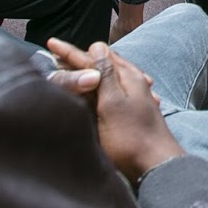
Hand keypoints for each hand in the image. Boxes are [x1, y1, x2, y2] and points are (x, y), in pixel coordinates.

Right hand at [47, 38, 182, 181]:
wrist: (156, 165)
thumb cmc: (130, 137)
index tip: (51, 42)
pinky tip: (100, 88)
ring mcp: (136, 95)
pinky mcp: (135, 109)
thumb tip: (97, 46)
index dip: (70, 51)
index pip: (94, 57)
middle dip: (81, 57)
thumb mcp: (112, 104)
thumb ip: (105, 75)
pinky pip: (116, 88)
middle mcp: (133, 81)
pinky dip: (103, 84)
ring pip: (110, 75)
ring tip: (76, 67)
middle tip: (59, 54)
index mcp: (127, 76)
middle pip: (103, 63)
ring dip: (92, 69)